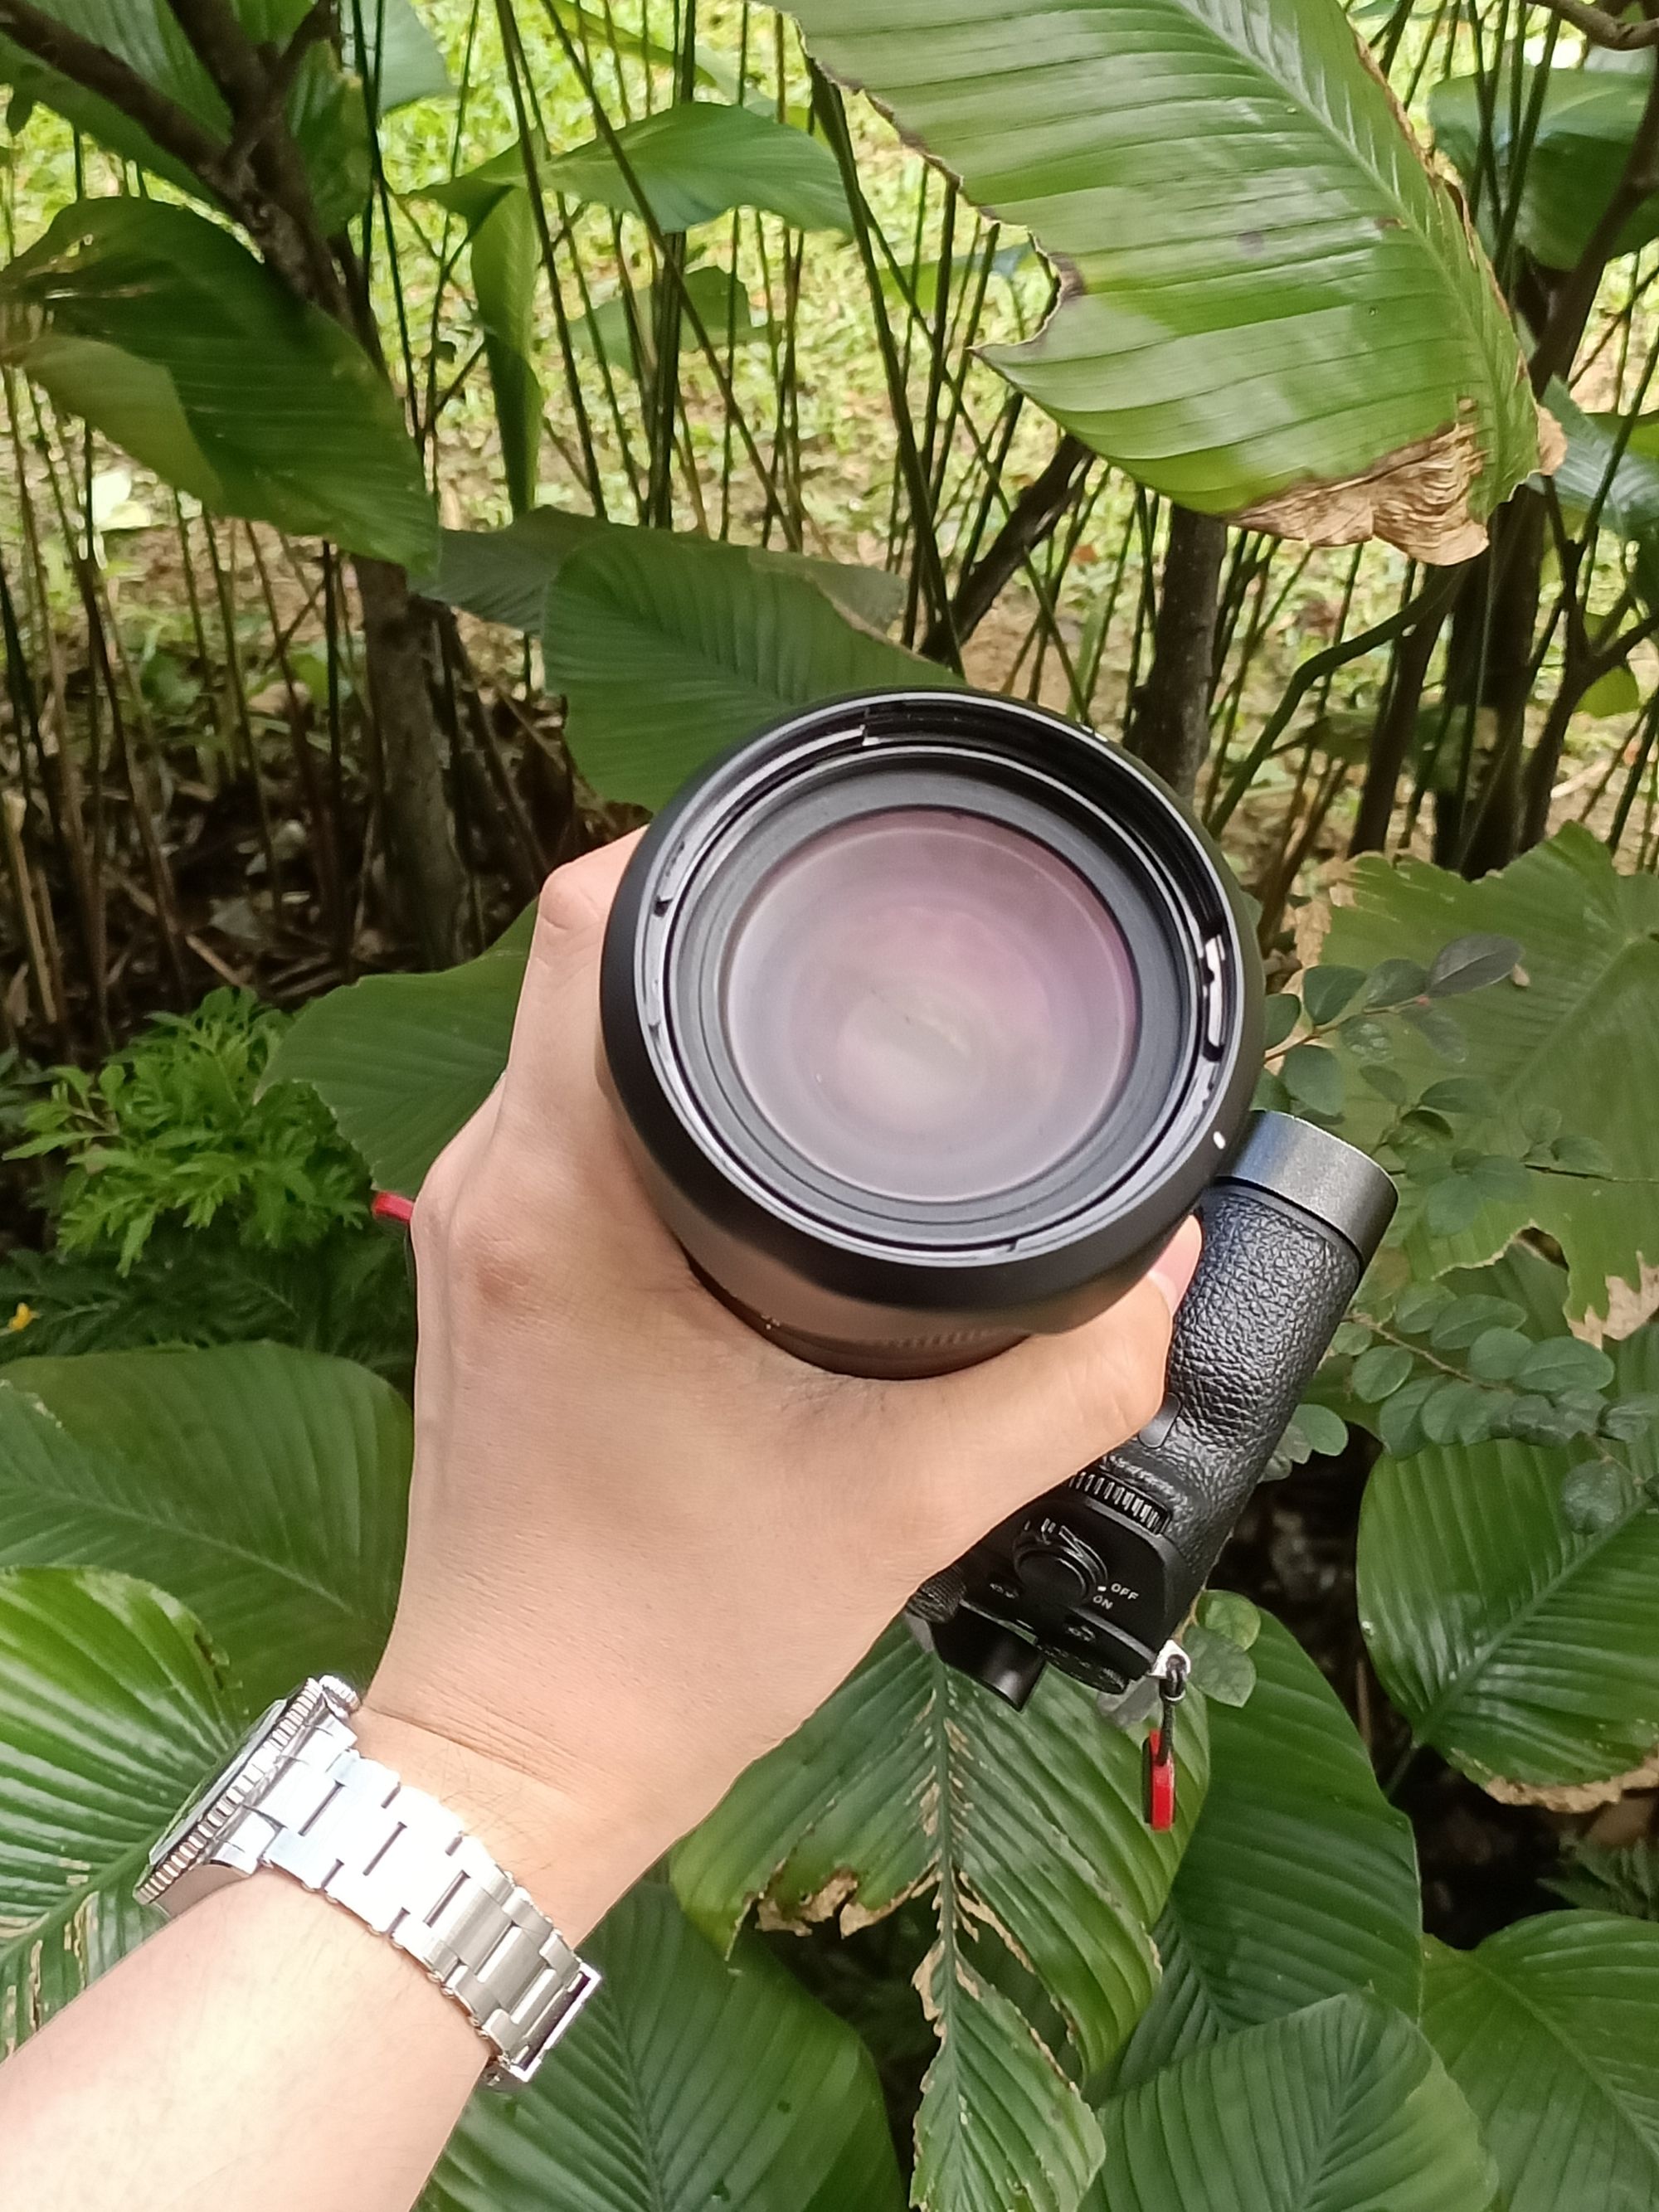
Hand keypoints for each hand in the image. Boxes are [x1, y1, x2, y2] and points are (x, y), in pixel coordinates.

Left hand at [363, 840, 1199, 1936]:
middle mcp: (492, 1187)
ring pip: (570, 1036)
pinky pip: (559, 1114)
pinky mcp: (486, 1274)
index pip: (592, 920)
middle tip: (865, 945)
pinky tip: (750, 1139)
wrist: (522, 1755)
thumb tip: (1166, 1268)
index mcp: (564, 1201)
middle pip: (589, 958)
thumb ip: (1071, 1382)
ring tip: (828, 1027)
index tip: (827, 858)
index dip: (711, 846)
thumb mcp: (909, 1509)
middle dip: (730, 928)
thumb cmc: (671, 1643)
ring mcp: (474, 1229)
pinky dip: (650, 1093)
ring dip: (690, 1016)